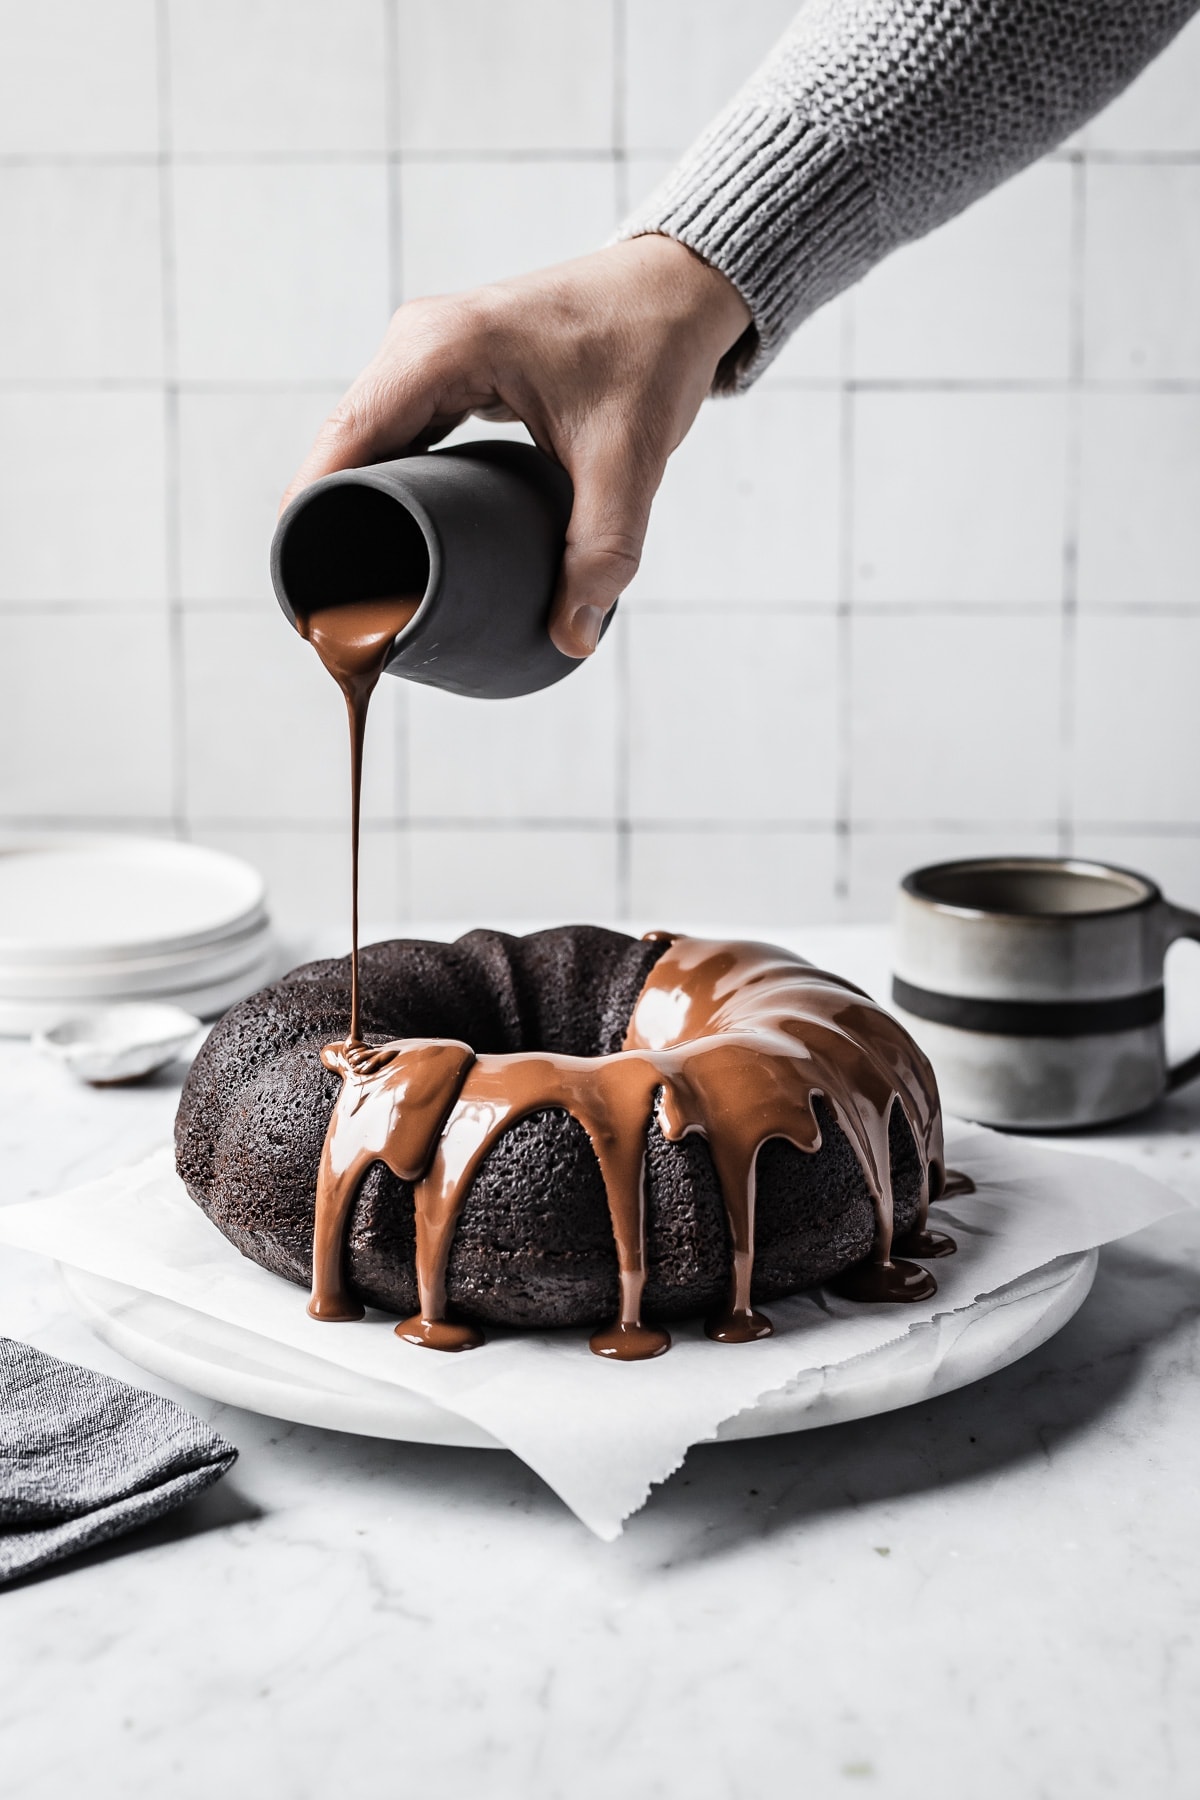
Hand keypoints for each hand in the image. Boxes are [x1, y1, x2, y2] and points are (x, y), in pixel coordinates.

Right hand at [282, 236, 750, 656]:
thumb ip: (603, 551)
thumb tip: (573, 636)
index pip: (344, 445)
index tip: (309, 596)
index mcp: (441, 349)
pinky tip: (386, 538)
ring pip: (362, 444)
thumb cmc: (652, 351)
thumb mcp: (628, 459)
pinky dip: (383, 484)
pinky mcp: (443, 370)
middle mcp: (418, 342)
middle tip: (331, 611)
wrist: (679, 292)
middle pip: (342, 449)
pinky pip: (391, 435)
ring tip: (348, 586)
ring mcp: (425, 353)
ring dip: (352, 506)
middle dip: (328, 526)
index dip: (313, 522)